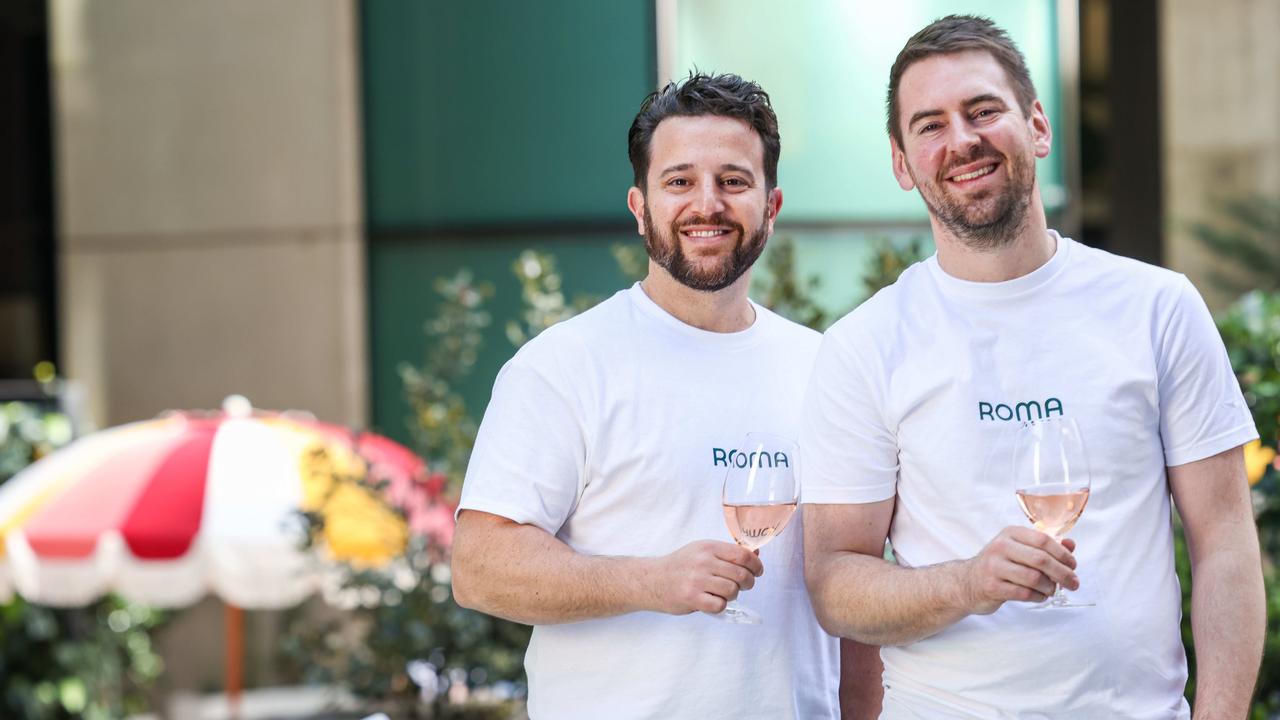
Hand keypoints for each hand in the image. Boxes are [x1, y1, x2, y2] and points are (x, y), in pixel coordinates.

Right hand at [643, 540, 764, 614]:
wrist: (652, 580)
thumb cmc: (680, 566)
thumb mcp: (702, 551)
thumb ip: (727, 553)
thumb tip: (755, 554)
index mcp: (709, 547)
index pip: (743, 555)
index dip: (756, 565)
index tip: (757, 571)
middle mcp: (704, 561)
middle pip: (742, 574)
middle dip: (748, 583)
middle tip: (743, 586)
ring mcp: (697, 580)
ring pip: (732, 591)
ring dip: (732, 595)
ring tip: (722, 593)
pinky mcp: (692, 597)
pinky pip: (719, 605)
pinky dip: (720, 606)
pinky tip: (712, 601)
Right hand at [959, 526, 1077, 614]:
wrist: (967, 582)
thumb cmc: (1000, 565)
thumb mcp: (1020, 550)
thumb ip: (1046, 547)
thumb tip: (1071, 545)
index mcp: (1010, 533)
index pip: (1043, 540)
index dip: (1063, 554)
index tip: (1073, 565)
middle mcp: (1001, 546)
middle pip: (1041, 560)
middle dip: (1062, 573)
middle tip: (1074, 583)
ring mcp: (994, 567)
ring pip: (1034, 578)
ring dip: (1049, 587)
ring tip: (1051, 590)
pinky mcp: (992, 586)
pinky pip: (1024, 593)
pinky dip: (1038, 596)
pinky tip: (1039, 596)